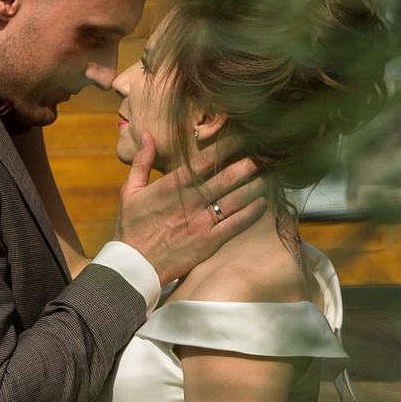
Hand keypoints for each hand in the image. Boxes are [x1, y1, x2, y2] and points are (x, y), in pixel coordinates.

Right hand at [115, 133, 265, 281]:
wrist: (133, 266)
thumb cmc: (131, 228)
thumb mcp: (130, 191)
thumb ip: (141, 162)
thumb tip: (147, 135)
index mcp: (171, 186)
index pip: (205, 160)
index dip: (227, 147)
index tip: (243, 137)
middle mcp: (190, 201)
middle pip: (226, 177)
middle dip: (248, 163)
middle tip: (267, 153)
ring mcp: (201, 222)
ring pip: (234, 199)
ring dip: (254, 185)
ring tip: (271, 174)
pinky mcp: (208, 242)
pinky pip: (234, 225)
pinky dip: (250, 213)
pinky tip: (263, 203)